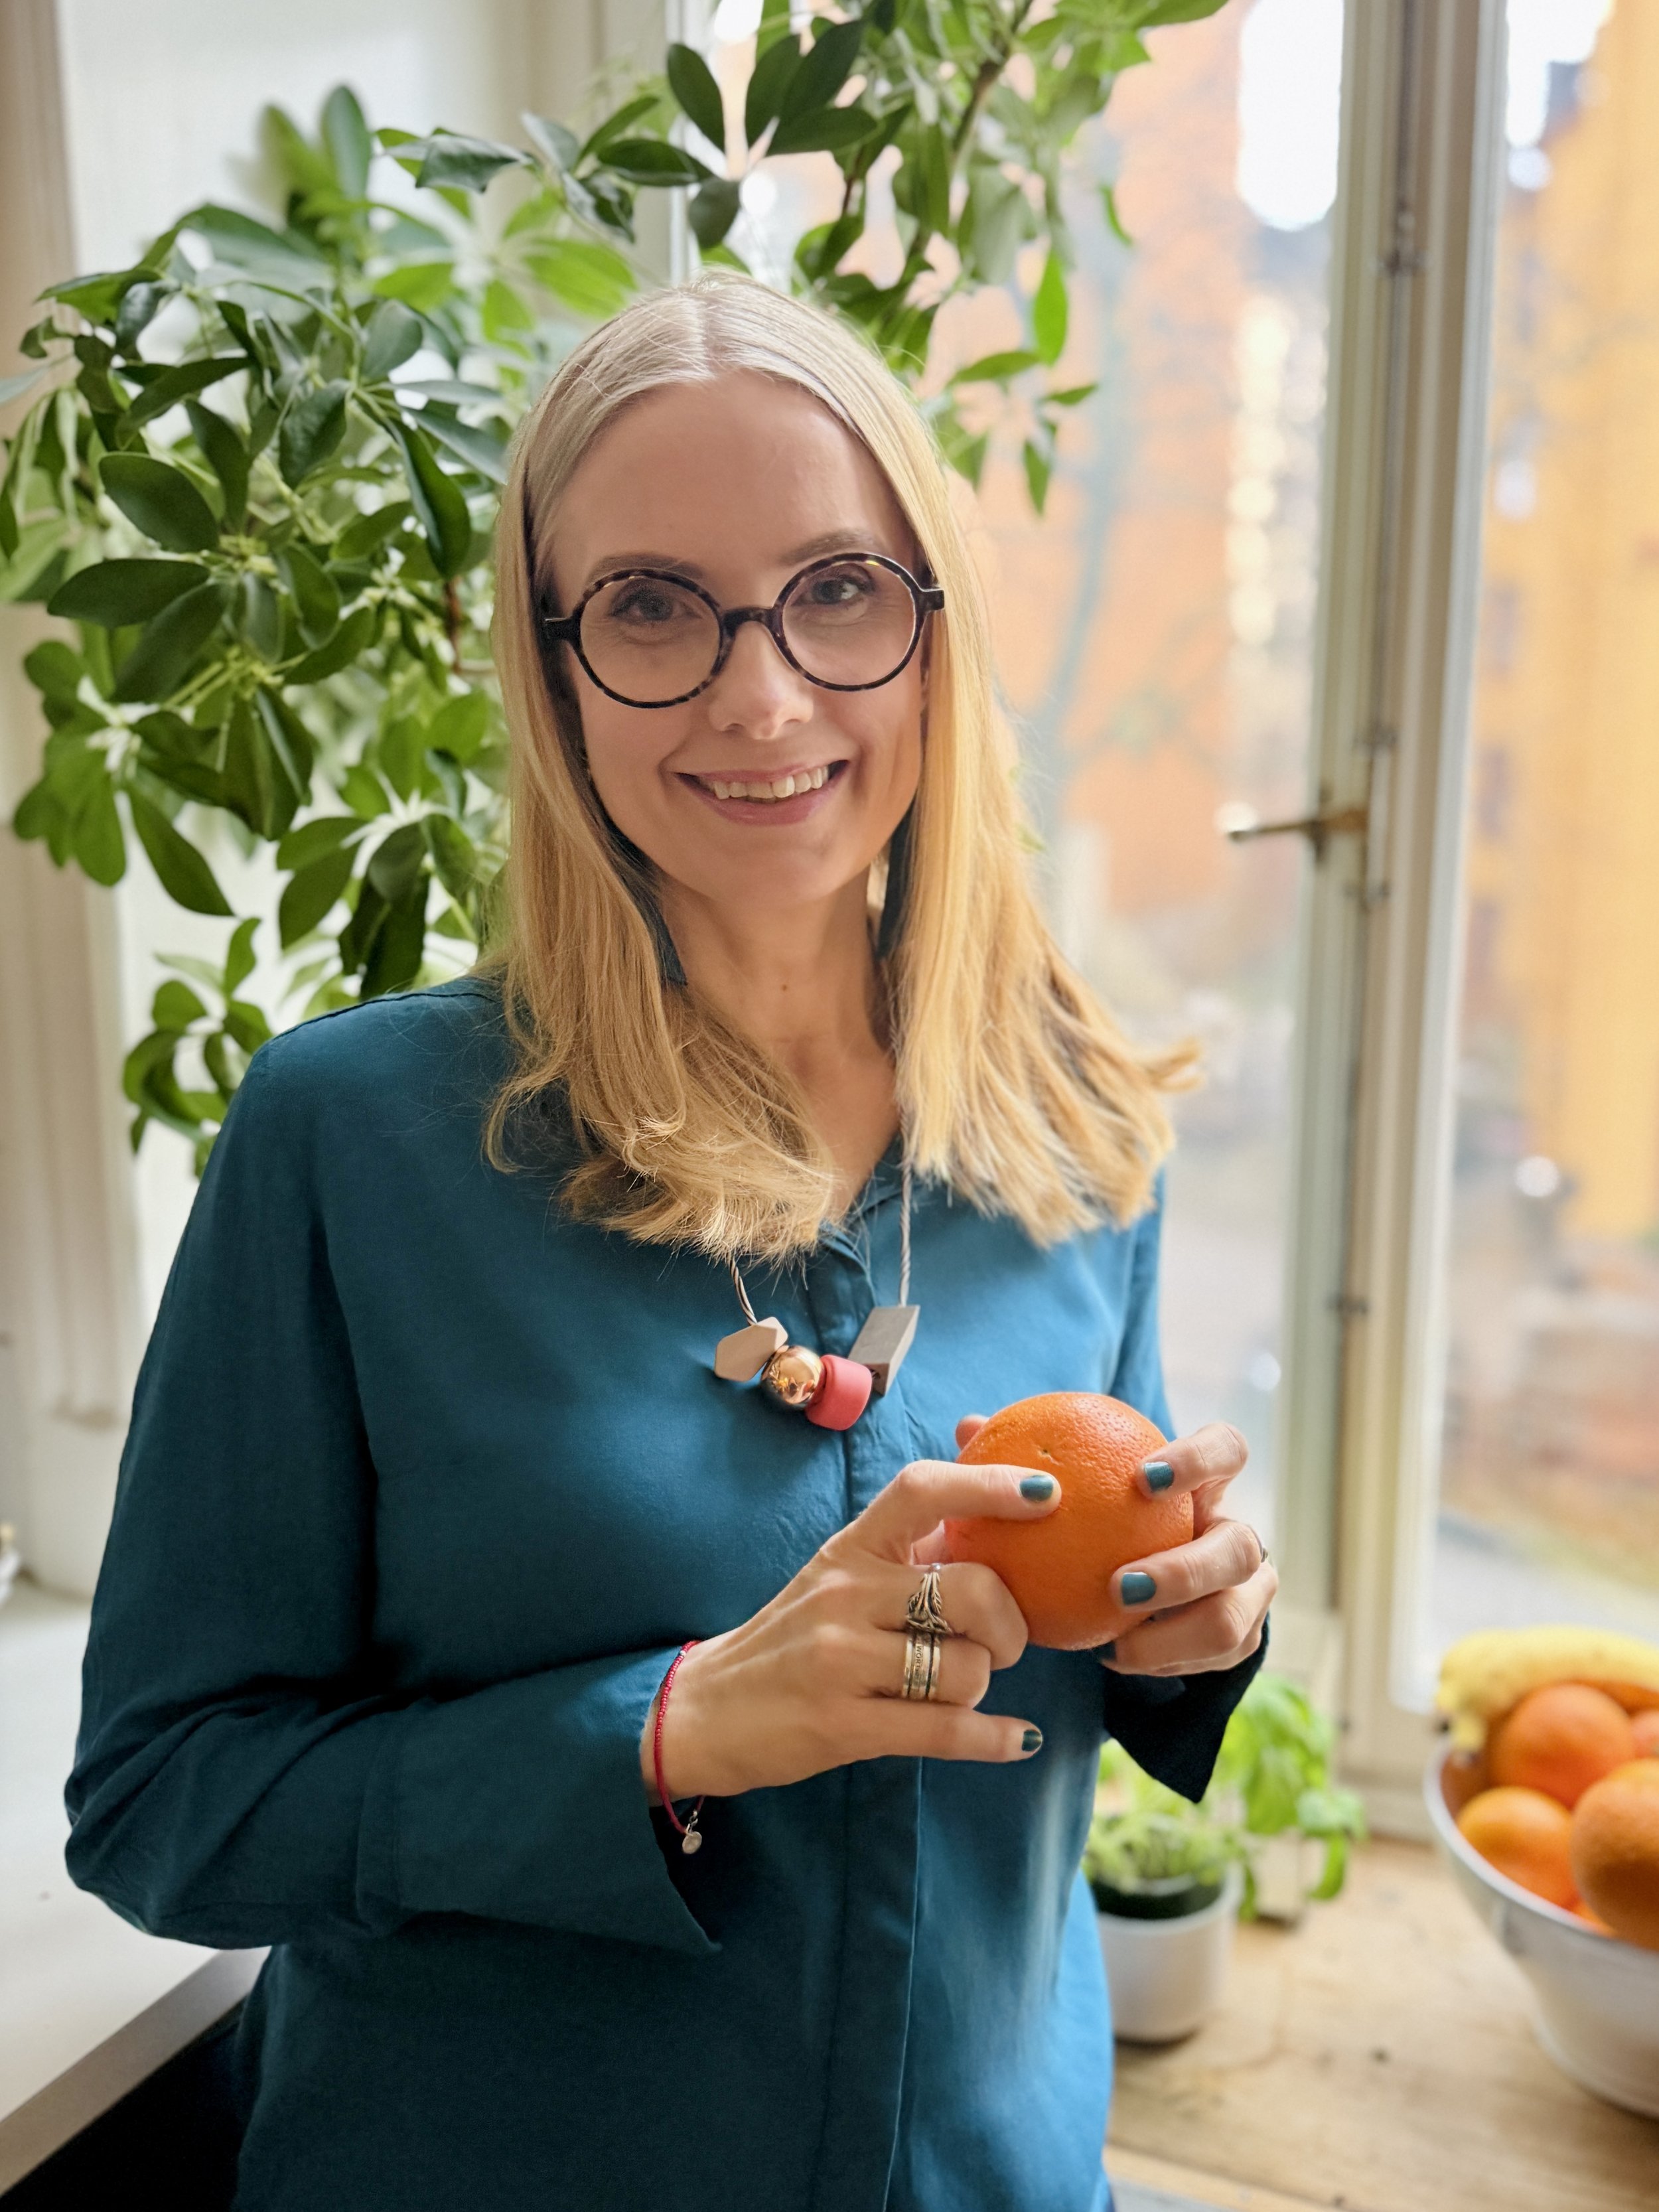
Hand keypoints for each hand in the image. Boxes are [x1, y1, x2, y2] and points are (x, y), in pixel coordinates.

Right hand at [644, 1459, 1058, 1802]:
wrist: (708, 1708)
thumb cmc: (797, 1636)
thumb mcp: (844, 1574)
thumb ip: (915, 1539)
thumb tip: (989, 1476)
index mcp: (852, 1547)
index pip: (921, 1489)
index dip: (987, 1483)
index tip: (1045, 1493)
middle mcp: (845, 1592)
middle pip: (972, 1589)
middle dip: (1009, 1624)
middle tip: (1001, 1643)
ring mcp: (839, 1658)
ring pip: (966, 1668)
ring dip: (981, 1686)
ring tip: (956, 1690)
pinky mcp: (842, 1724)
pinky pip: (946, 1731)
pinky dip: (994, 1738)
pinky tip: (1017, 1737)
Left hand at [953, 1415, 1274, 1677]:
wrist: (1140, 1588)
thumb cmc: (1092, 1524)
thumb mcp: (1065, 1495)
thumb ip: (1023, 1459)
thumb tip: (969, 1424)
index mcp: (1204, 1486)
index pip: (1227, 1450)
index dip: (1200, 1457)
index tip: (1142, 1478)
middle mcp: (1236, 1533)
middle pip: (1246, 1545)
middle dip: (1190, 1568)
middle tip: (1121, 1584)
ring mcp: (1248, 1591)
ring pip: (1234, 1618)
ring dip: (1174, 1632)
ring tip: (1115, 1638)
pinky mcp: (1242, 1638)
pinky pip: (1215, 1661)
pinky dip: (1165, 1661)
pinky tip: (1114, 1655)